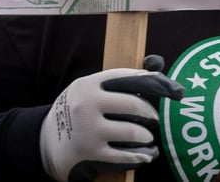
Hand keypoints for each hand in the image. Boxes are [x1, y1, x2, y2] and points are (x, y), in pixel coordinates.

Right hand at [39, 56, 183, 181]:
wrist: (44, 142)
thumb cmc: (78, 111)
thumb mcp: (91, 89)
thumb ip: (120, 80)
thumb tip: (158, 63)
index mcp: (90, 83)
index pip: (129, 78)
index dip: (156, 83)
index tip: (175, 91)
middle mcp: (87, 103)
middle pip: (134, 104)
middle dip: (151, 113)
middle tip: (155, 119)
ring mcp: (88, 129)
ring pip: (132, 131)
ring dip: (146, 136)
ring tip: (147, 136)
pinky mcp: (90, 152)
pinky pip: (125, 155)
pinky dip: (141, 156)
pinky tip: (146, 154)